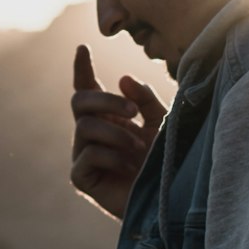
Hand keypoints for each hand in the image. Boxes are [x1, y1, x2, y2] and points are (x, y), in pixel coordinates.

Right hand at [70, 45, 166, 220]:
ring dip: (117, 134)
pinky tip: (129, 168)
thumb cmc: (164, 162)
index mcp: (108, 117)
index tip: (83, 47)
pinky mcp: (82, 178)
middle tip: (134, 113)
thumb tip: (121, 79)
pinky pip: (88, 156)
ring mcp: (83, 155)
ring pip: (85, 127)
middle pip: (80, 101)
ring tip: (137, 149)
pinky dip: (112, 157)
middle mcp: (91, 134)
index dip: (82, 69)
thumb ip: (144, 100)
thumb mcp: (161, 124)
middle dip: (107, 101)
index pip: (88, 89)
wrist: (167, 200)